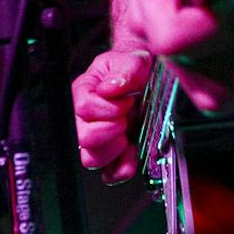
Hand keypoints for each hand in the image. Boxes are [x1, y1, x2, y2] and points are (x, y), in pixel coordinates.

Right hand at [72, 47, 151, 182]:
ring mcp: (99, 140)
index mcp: (85, 93)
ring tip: (128, 133)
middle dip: (112, 129)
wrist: (150, 75)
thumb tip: (110, 88)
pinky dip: (123, 168)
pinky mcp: (114, 155)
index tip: (126, 101)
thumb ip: (124, 70)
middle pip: (85, 139)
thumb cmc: (135, 66)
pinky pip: (110, 175)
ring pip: (92, 160)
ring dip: (115, 150)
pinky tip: (134, 152)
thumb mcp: (133, 58)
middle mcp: (87, 119)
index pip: (83, 109)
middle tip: (128, 118)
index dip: (108, 108)